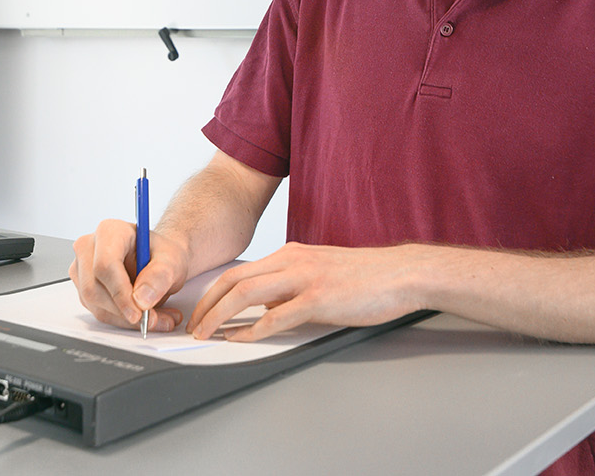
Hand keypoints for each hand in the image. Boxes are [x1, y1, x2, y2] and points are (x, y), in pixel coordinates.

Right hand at [69, 219, 188, 332]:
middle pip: (94, 288)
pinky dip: (122, 320)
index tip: (139, 312)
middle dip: (124, 310)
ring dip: (125, 318)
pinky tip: (144, 317)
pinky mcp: (84, 288)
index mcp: (110, 231)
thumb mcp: (172, 261)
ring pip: (95, 304)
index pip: (105, 265)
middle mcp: (89, 247)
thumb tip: (141, 300)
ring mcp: (82, 269)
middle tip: (153, 319)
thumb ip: (160, 276)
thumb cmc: (162, 254)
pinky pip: (99, 311)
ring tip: (157, 318)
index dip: (120, 292)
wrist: (159, 260)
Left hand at [187, 242, 424, 342]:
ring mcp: (305, 278)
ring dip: (220, 316)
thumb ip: (291, 286)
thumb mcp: (320, 273)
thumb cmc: (365, 277)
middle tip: (194, 326)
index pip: (239, 271)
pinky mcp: (319, 298)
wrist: (400, 274)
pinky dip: (252, 330)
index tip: (201, 311)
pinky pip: (276, 317)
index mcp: (291, 254)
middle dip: (207, 305)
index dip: (213, 293)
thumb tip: (266, 306)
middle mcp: (293, 261)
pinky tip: (241, 339)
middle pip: (234, 280)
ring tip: (206, 334)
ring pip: (247, 294)